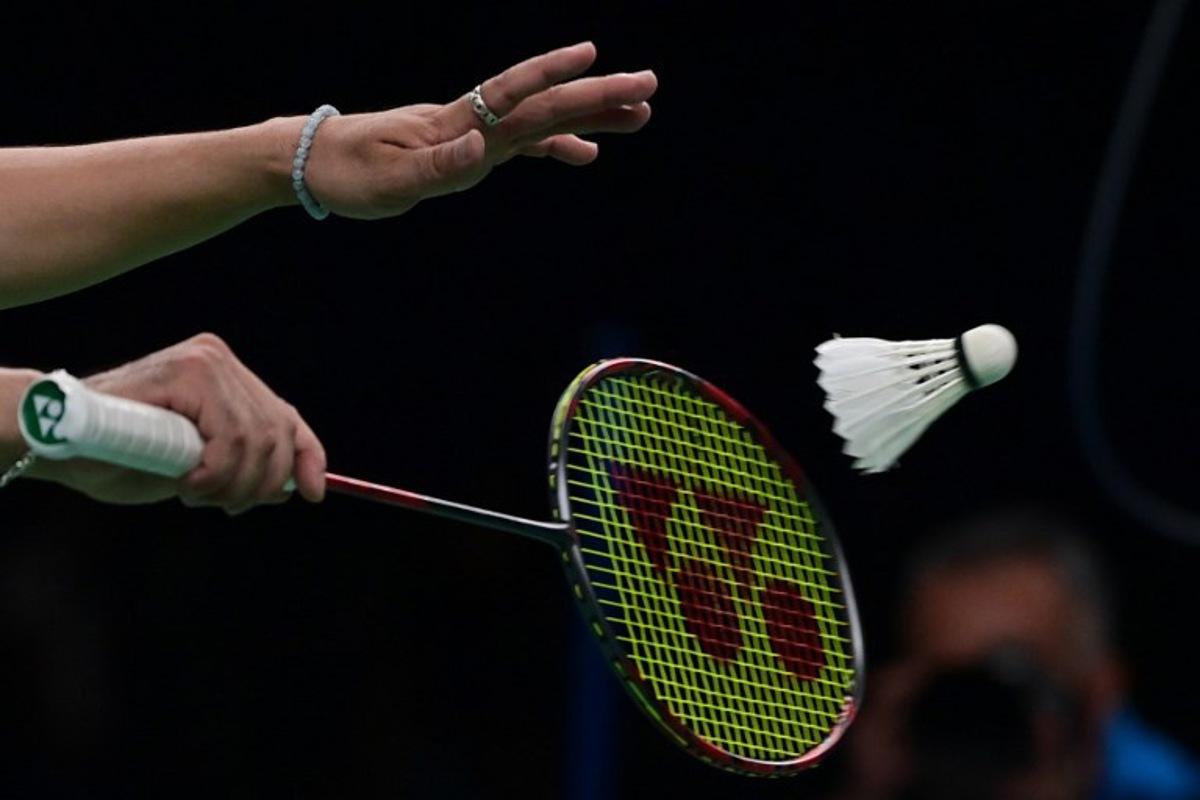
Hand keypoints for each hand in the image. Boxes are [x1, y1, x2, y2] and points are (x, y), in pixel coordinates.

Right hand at [31, 333, 325, 513]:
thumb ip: (241, 468)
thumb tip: (292, 487)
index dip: (307, 458)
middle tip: (225, 506)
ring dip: (233, 484)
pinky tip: (188, 482)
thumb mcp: (196, 470)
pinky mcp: (191, 372)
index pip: (287, 418)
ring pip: (258, 439)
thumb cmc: (120, 459)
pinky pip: (231, 437)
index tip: (315, 493)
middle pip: (279, 432)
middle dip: (262, 483)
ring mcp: (208, 361)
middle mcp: (222, 361)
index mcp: (225, 379)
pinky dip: (215, 472)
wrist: (61, 445)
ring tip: (196, 493)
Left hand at [302, 42, 656, 218]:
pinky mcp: (467, 149)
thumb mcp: (389, 180)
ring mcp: (472, 134)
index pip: (512, 96)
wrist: (315, 162)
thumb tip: (483, 148)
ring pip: (541, 121)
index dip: (552, 75)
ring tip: (638, 115)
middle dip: (596, 94)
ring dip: (590, 117)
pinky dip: (556, 145)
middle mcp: (471, 123)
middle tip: (648, 87)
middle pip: (542, 104)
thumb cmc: (348, 173)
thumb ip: (440, 166)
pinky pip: (522, 144)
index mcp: (454, 126)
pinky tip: (586, 153)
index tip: (594, 59)